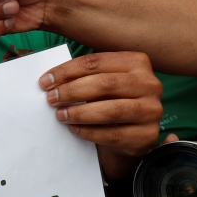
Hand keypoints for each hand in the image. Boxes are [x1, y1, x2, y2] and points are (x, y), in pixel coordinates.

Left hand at [41, 52, 162, 180]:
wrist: (131, 135)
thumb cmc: (111, 101)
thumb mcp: (102, 82)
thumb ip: (84, 76)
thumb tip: (50, 80)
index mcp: (137, 62)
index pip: (96, 61)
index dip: (67, 71)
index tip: (45, 81)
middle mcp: (149, 84)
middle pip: (105, 84)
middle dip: (72, 91)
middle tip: (51, 99)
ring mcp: (151, 110)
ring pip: (111, 110)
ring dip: (80, 112)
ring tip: (60, 115)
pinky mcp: (147, 135)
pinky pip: (113, 134)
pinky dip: (89, 131)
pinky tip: (74, 129)